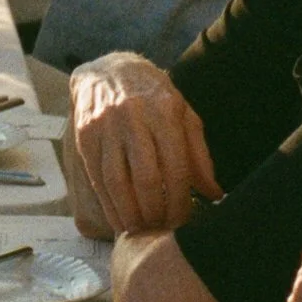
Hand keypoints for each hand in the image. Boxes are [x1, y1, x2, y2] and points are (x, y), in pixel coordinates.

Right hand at [69, 53, 221, 231]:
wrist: (109, 71)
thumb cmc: (153, 96)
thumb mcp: (184, 116)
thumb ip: (199, 154)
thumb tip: (214, 193)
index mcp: (165, 112)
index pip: (176, 168)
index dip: (180, 201)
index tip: (183, 221)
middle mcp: (134, 118)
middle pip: (146, 179)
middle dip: (155, 212)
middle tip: (161, 229)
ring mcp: (106, 127)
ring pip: (118, 182)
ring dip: (130, 213)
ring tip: (141, 229)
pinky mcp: (86, 136)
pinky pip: (98, 178)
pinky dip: (109, 204)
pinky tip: (119, 218)